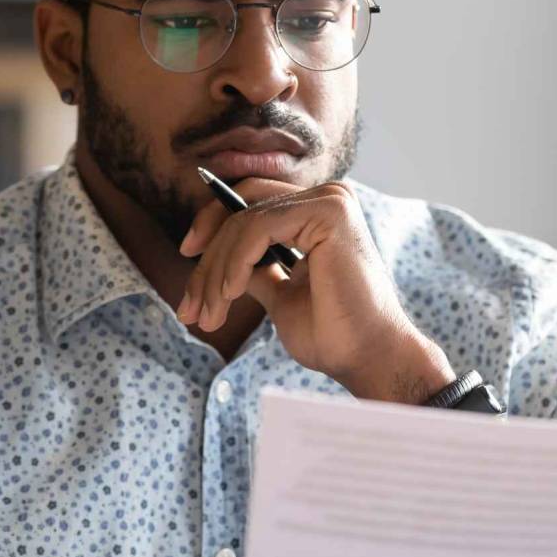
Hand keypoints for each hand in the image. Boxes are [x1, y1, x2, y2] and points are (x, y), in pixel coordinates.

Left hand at [175, 178, 455, 402]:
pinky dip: (233, 263)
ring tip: (208, 315)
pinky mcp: (328, 213)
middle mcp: (327, 197)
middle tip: (190, 307)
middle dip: (206, 255)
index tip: (187, 261)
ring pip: (243, 220)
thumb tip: (218, 258)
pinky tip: (228, 295)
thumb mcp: (280, 295)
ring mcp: (330, 200)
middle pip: (241, 205)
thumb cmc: (334, 333)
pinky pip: (256, 227)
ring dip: (215, 271)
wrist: (370, 359)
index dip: (211, 227)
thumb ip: (257, 268)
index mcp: (318, 213)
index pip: (250, 203)